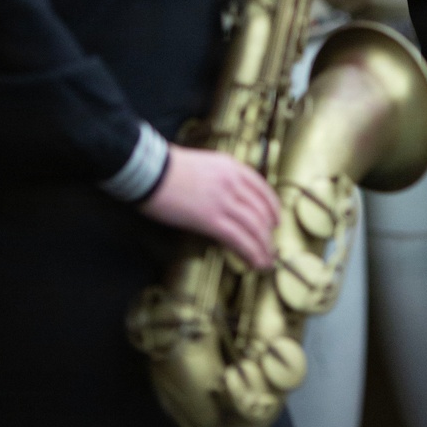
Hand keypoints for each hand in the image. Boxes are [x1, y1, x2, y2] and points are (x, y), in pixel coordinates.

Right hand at [138, 145, 278, 268]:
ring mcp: (223, 200)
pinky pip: (239, 238)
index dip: (272, 207)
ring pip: (254, 227)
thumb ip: (220, 178)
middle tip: (270, 248)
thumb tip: (227, 198)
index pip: (262, 189)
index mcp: (231, 166)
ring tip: (266, 261)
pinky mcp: (210, 219)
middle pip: (261, 211)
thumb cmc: (168, 168)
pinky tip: (255, 262)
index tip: (275, 221)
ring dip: (263, 247)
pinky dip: (251, 252)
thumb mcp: (204, 164)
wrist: (151, 170)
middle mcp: (232, 182)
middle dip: (268, 233)